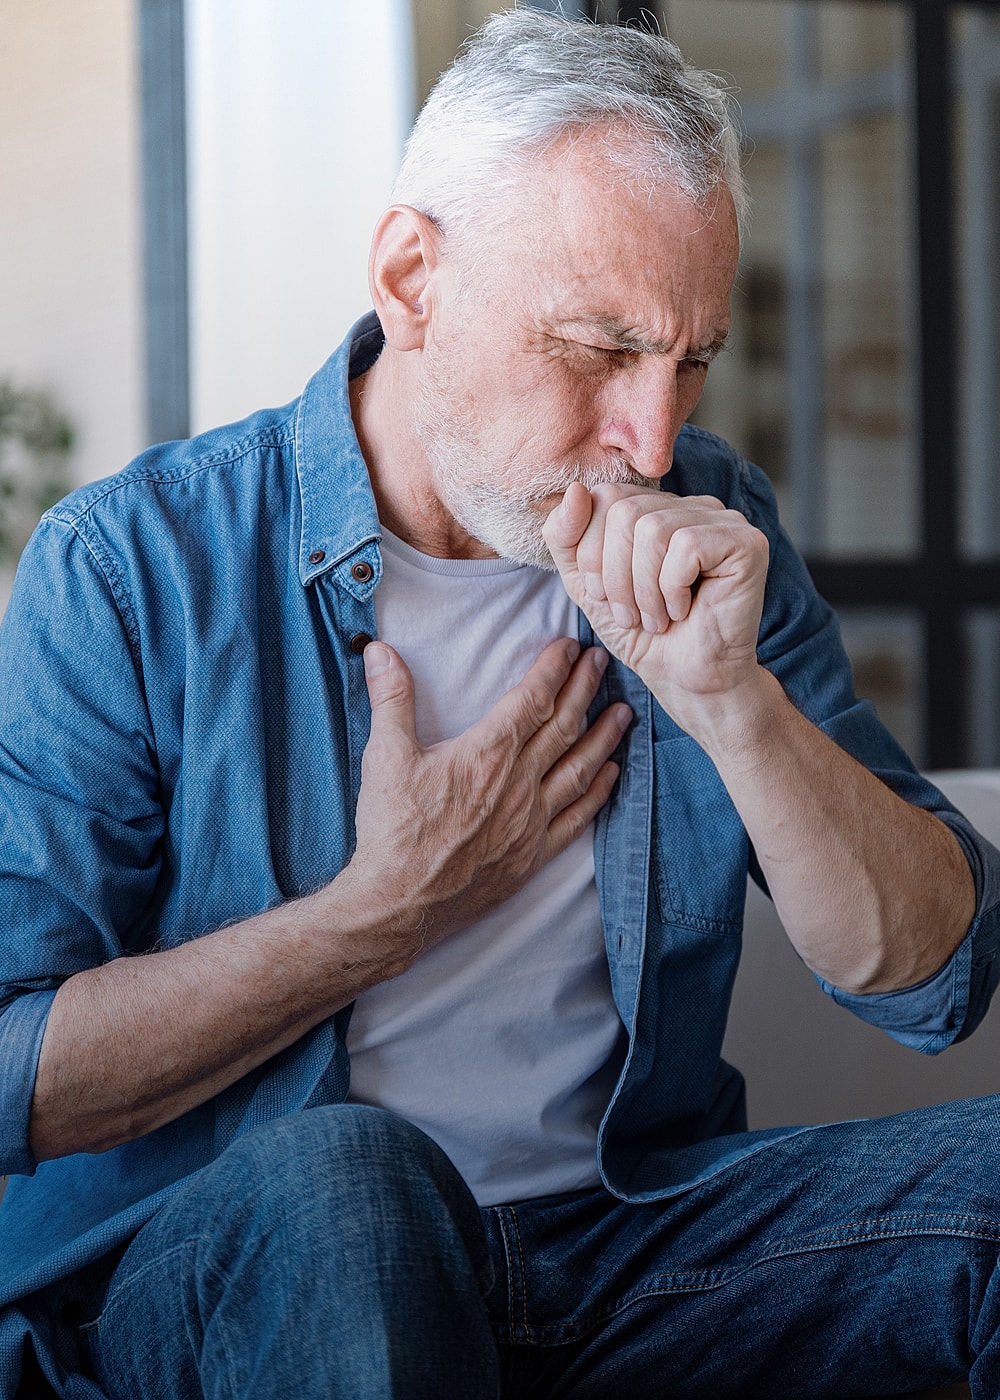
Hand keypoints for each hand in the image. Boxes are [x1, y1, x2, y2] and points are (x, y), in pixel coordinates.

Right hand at [341, 637, 631, 974]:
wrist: (399, 902)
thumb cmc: (392, 830)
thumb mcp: (385, 756)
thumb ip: (390, 699)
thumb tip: (380, 652)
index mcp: (486, 753)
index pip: (532, 699)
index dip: (554, 669)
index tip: (570, 647)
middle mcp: (518, 783)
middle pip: (563, 726)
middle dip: (586, 689)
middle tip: (602, 662)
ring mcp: (530, 820)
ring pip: (579, 768)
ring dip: (604, 736)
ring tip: (624, 712)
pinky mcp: (532, 854)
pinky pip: (577, 818)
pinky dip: (598, 792)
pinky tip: (612, 774)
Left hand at [543, 482, 768, 736]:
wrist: (686, 681)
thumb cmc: (643, 634)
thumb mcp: (586, 584)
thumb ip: (565, 537)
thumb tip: (575, 490)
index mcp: (655, 507)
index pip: (604, 496)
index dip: (592, 553)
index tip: (605, 598)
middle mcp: (690, 505)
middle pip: (624, 511)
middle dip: (615, 576)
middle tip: (633, 615)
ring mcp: (723, 520)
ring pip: (653, 528)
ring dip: (644, 589)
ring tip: (657, 618)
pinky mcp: (746, 543)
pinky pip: (687, 546)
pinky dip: (673, 589)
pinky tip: (685, 611)